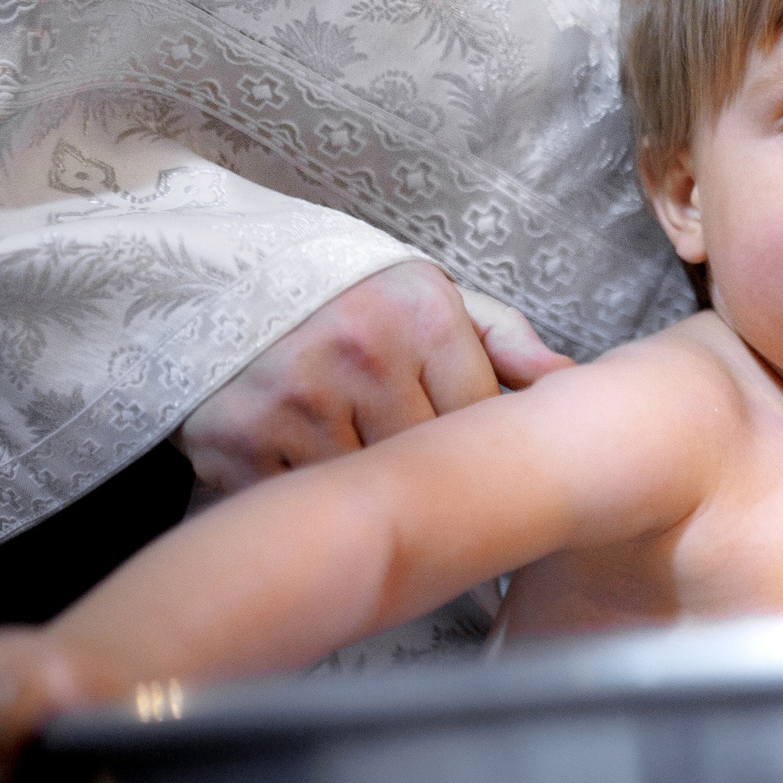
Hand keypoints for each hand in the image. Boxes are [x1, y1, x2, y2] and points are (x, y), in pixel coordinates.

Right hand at [177, 260, 570, 492]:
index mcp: (422, 316)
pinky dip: (310, 507)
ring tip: (365, 480)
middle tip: (422, 488)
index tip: (468, 465)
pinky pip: (301, 505)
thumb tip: (568, 381)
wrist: (214, 275)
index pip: (483, 423)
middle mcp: (360, 351)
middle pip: (430, 466)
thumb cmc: (342, 295)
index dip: (480, 454)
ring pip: (369, 493)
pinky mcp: (236, 440)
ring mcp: (295, 398)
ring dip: (370, 499)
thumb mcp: (427, 297)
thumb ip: (502, 340)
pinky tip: (310, 479)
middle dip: (429, 481)